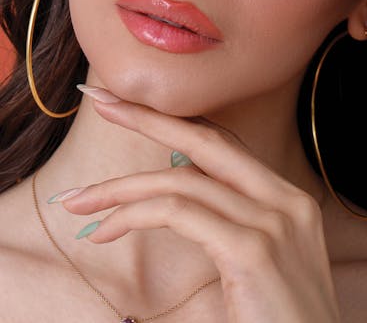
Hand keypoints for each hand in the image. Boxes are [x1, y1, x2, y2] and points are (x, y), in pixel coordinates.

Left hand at [56, 87, 340, 322]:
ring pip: (181, 180)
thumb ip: (227, 225)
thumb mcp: (257, 266)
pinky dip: (133, 216)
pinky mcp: (253, 250)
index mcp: (289, 201)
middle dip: (147, 117)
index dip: (176, 122)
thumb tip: (172, 199)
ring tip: (77, 204)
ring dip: (119, 189)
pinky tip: (104, 230)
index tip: (131, 107)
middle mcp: (286, 201)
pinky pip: (178, 213)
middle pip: (206, 140)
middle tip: (99, 100)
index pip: (224, 144)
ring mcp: (274, 222)